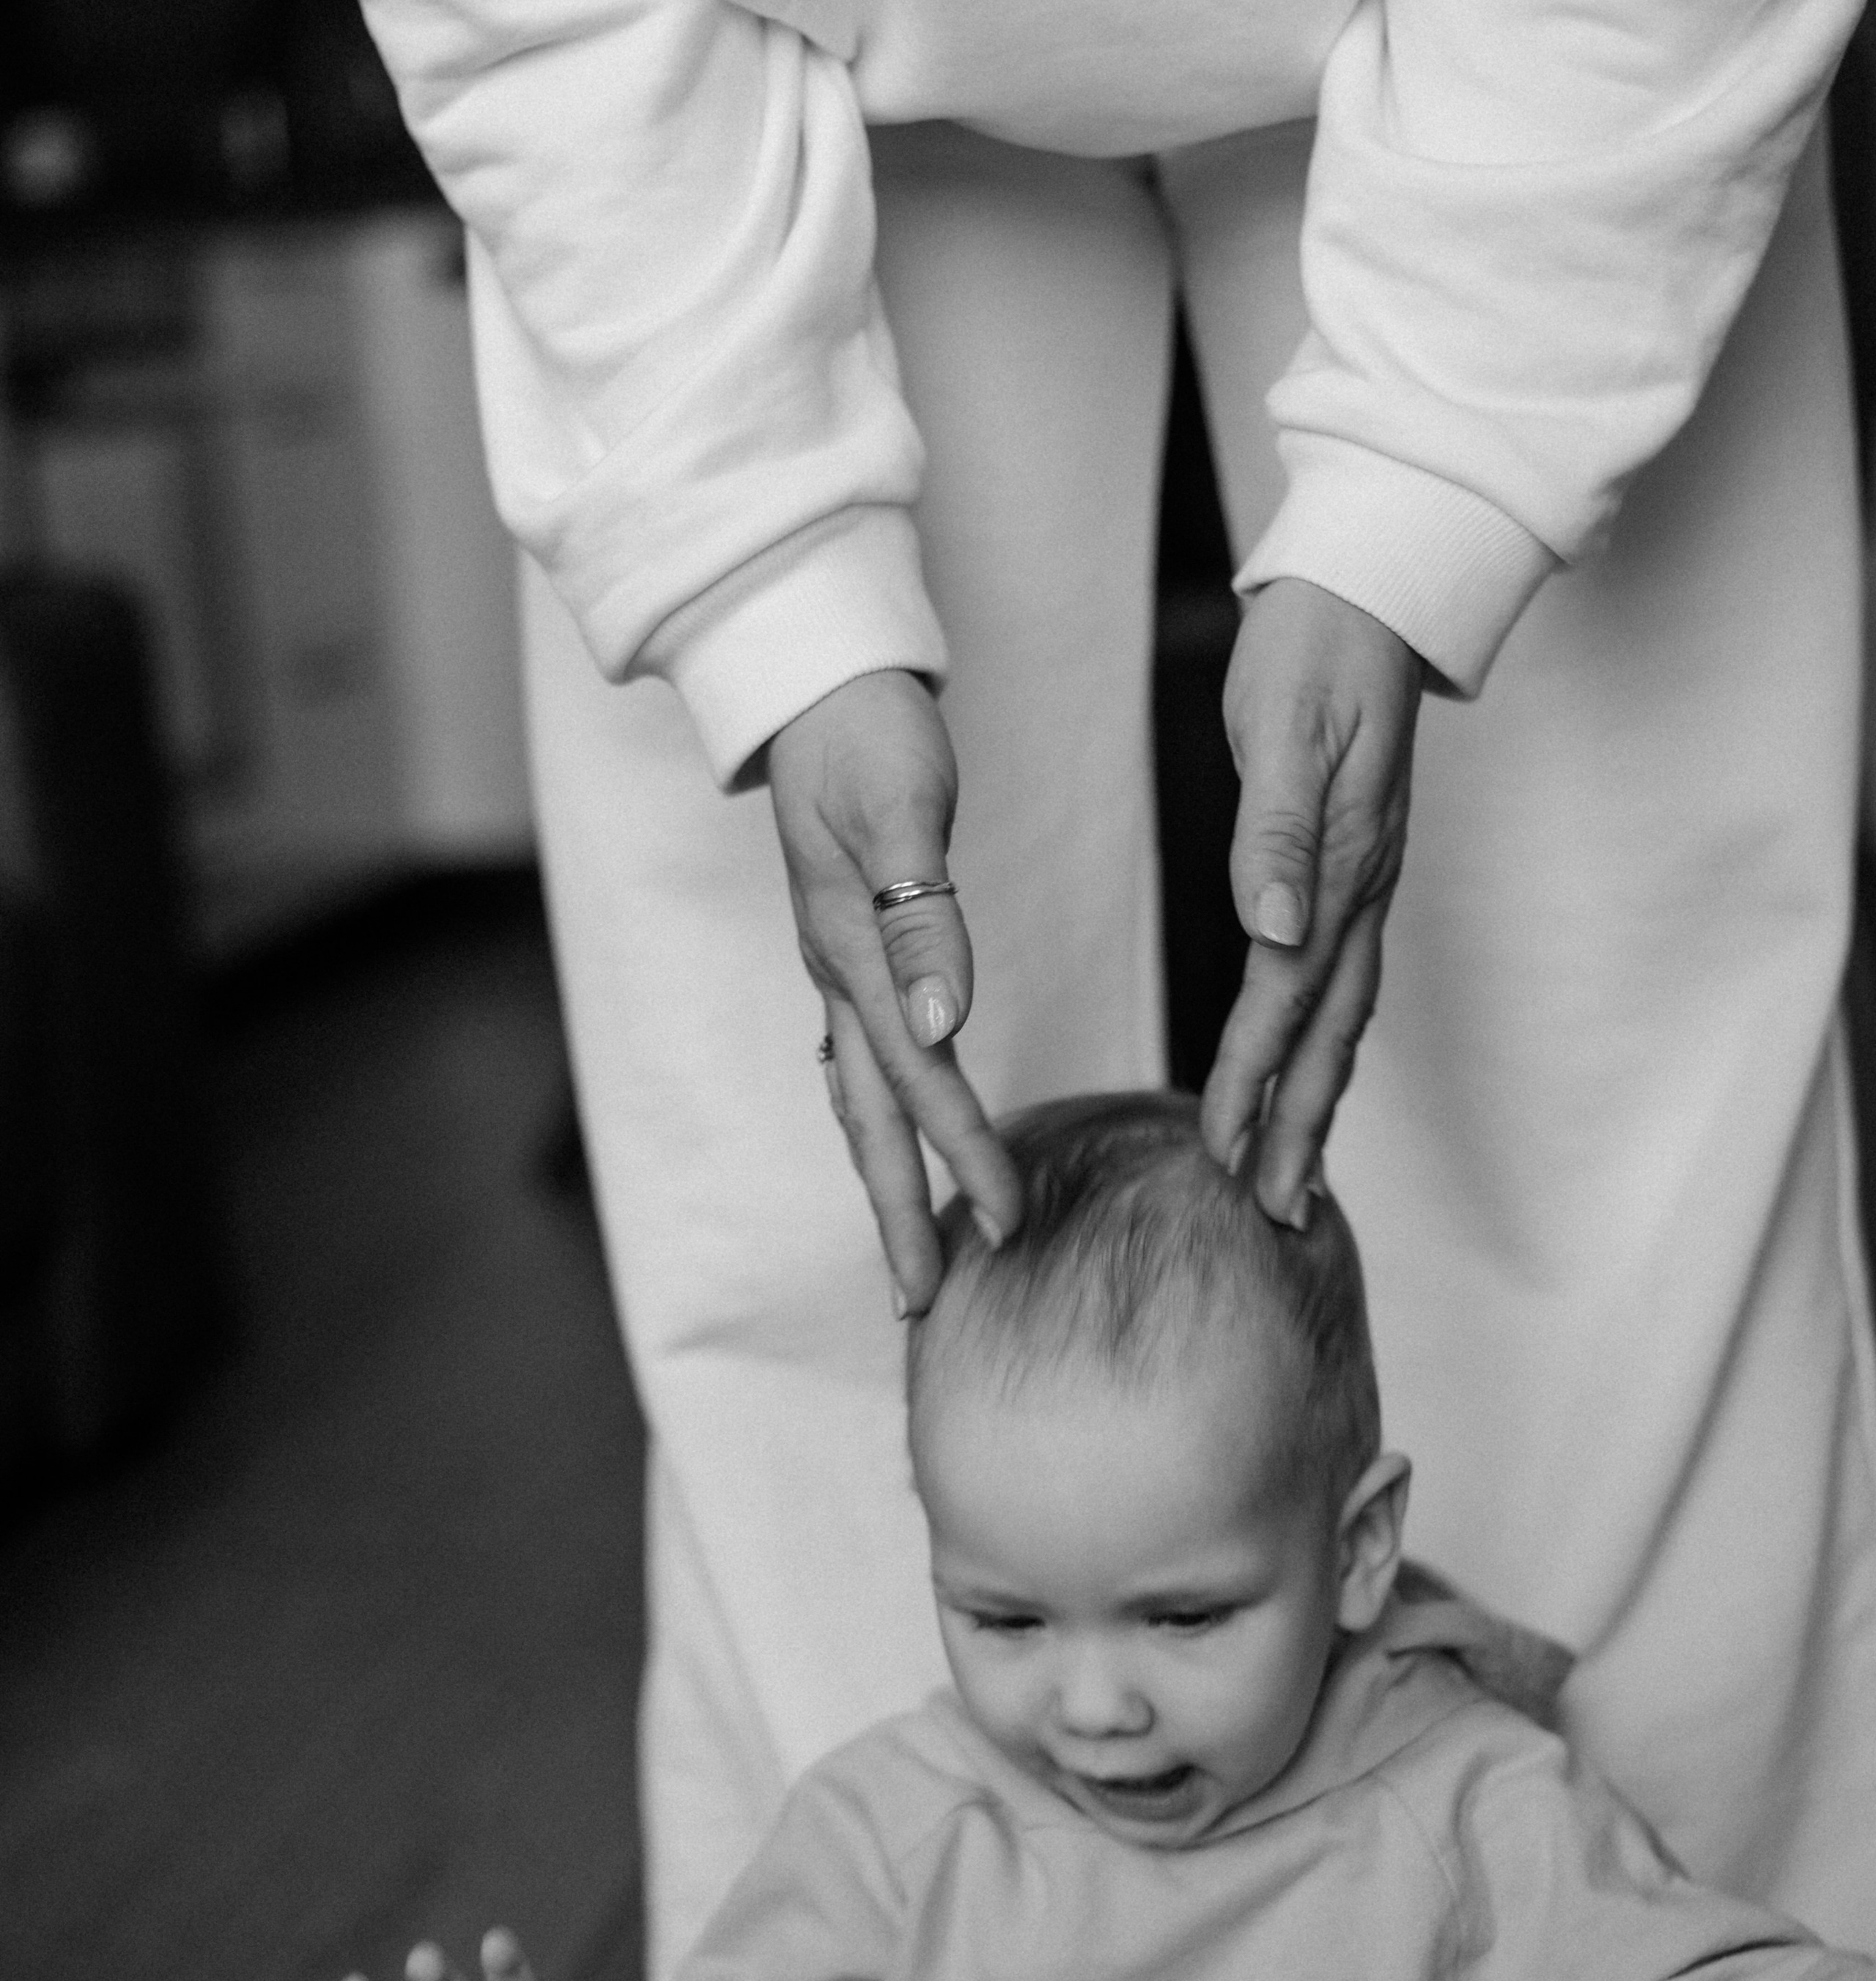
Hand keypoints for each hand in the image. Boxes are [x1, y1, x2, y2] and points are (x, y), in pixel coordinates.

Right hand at [768, 669, 1021, 1312]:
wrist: (810, 674)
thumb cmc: (866, 730)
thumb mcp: (900, 806)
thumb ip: (920, 914)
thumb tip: (941, 1023)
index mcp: (853, 948)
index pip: (918, 1077)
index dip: (963, 1155)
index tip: (1006, 1225)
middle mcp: (836, 972)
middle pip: (870, 1119)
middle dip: (900, 1212)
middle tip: (927, 1306)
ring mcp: (833, 966)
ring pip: (859, 1099)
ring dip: (885, 1179)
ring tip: (911, 1256)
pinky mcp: (844, 949)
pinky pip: (861, 1061)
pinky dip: (881, 1117)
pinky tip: (895, 1143)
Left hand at [1201, 581, 1421, 1223]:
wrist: (1373, 582)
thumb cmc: (1313, 646)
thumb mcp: (1282, 726)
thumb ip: (1276, 832)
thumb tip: (1276, 932)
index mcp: (1337, 860)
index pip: (1286, 994)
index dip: (1255, 1079)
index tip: (1223, 1151)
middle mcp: (1361, 882)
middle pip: (1330, 1030)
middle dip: (1301, 1125)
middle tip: (1271, 1212)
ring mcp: (1367, 876)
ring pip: (1345, 1012)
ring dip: (1319, 1099)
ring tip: (1292, 1176)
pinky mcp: (1357, 860)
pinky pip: (1346, 975)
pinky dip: (1327, 1039)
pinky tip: (1310, 1071)